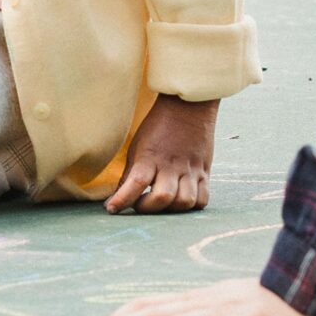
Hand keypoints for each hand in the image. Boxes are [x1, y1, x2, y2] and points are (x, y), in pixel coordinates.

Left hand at [105, 94, 215, 213]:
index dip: (122, 200)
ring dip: (171, 209)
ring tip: (162, 203)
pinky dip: (191, 205)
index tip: (111, 208)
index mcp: (150, 157)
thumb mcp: (137, 146)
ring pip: (185, 202)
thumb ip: (130, 173)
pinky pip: (202, 198)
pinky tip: (180, 200)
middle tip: (139, 204)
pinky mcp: (204, 171)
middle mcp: (171, 165)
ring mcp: (190, 169)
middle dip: (147, 208)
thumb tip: (120, 196)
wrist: (188, 106)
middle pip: (162, 198)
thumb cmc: (158, 126)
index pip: (136, 184)